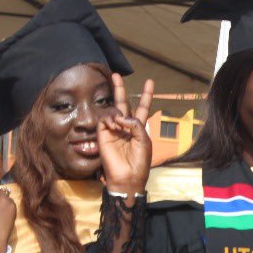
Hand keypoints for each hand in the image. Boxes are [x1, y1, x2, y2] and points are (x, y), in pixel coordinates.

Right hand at [99, 75, 153, 195]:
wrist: (127, 177)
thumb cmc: (140, 162)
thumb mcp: (144, 141)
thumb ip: (136, 124)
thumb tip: (121, 116)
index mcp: (139, 128)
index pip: (142, 108)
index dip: (146, 95)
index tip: (150, 82)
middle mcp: (125, 126)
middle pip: (123, 103)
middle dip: (120, 89)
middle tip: (116, 74)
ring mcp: (113, 130)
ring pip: (113, 111)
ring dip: (117, 113)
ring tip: (119, 124)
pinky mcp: (103, 134)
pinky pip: (104, 119)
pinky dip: (109, 119)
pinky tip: (114, 126)